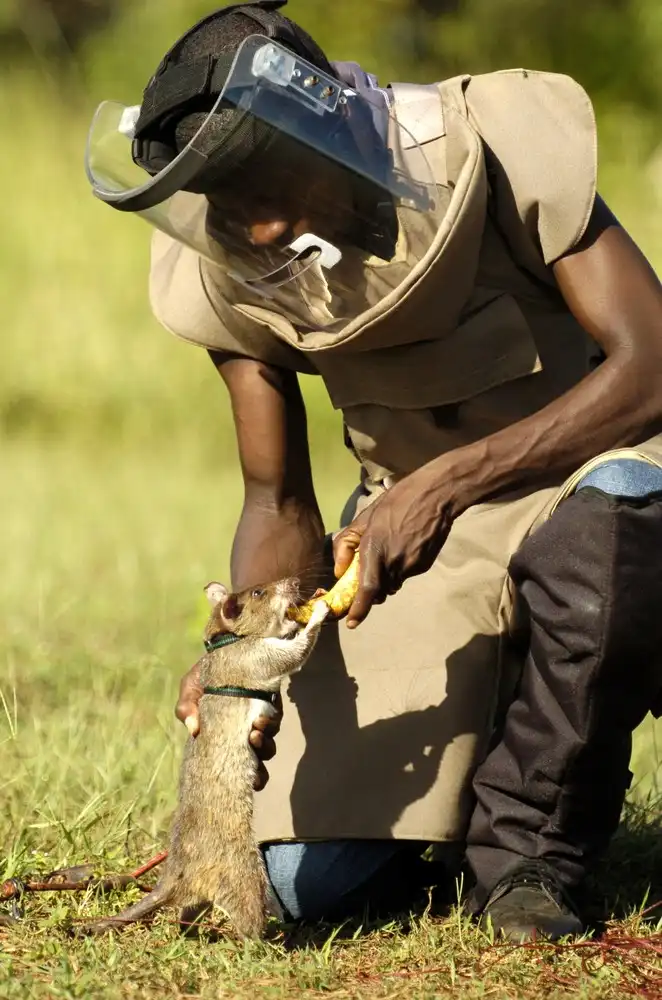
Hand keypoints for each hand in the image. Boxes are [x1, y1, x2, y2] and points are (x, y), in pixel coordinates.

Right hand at [175, 663, 282, 790]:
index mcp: (223, 738)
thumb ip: (187, 706)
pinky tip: (261, 720)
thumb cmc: (208, 674)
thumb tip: (193, 730)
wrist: (232, 649)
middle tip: (247, 746)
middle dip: (256, 764)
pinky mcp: (274, 711)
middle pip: (255, 764)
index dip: (239, 777)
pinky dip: (271, 728)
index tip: (236, 772)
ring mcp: (259, 725)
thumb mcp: (191, 687)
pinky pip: (276, 727)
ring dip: (263, 745)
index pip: (233, 767)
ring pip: (267, 748)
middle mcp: (243, 736)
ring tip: (254, 731)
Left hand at [333, 465, 454, 627]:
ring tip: (389, 551)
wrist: (434, 497)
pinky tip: (405, 546)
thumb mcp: (364, 518)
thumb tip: (339, 570)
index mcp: (375, 550)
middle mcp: (393, 563)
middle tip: (368, 575)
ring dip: (386, 577)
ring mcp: (411, 566)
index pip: (367, 589)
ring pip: (393, 583)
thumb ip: (346, 545)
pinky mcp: (424, 566)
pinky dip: (401, 568)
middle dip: (371, 591)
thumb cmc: (395, 503)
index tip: (351, 622)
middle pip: (379, 591)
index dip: (359, 609)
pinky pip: (406, 575)